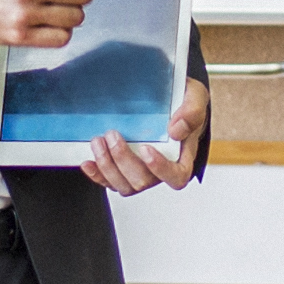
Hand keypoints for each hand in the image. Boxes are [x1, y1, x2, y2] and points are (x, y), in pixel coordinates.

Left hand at [87, 77, 206, 196]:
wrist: (168, 100)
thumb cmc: (183, 102)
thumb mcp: (195, 97)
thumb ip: (192, 111)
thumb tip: (175, 130)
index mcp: (182, 157)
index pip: (176, 176)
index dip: (161, 169)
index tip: (146, 149)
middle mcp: (161, 170)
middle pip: (144, 181)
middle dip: (124, 160)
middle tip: (113, 135)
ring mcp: (141, 171)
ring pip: (125, 185)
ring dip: (107, 166)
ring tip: (98, 141)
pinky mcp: (124, 170)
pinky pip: (110, 182)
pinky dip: (97, 174)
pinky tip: (88, 161)